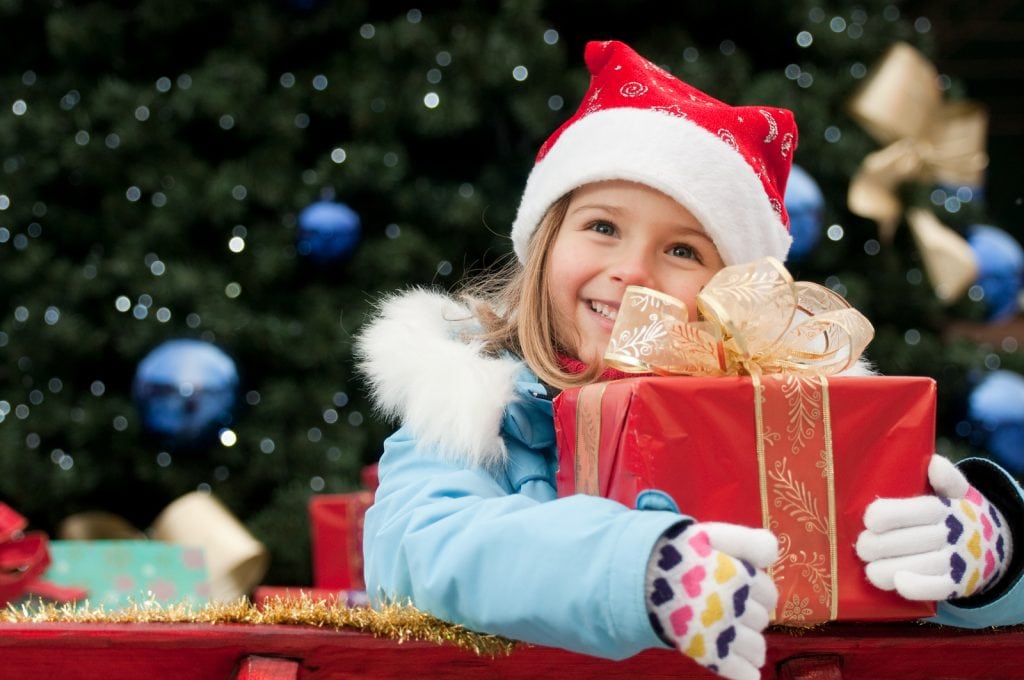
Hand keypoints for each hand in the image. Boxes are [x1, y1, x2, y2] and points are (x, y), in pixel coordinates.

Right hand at [646, 521, 777, 679]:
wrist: (637, 576)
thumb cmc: (675, 554)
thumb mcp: (709, 535)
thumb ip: (745, 540)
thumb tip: (773, 552)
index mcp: (739, 574)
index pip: (768, 592)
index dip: (757, 591)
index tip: (742, 588)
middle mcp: (735, 603)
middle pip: (762, 618)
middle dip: (750, 615)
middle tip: (727, 609)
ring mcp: (723, 631)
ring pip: (756, 647)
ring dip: (750, 645)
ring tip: (732, 637)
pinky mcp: (709, 653)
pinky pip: (740, 672)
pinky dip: (745, 673)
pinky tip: (745, 670)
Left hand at [856, 454, 1012, 599]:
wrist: (995, 547)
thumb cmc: (959, 514)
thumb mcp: (958, 492)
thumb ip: (946, 478)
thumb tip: (934, 462)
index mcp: (946, 508)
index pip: (915, 510)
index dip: (888, 515)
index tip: (869, 520)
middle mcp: (952, 534)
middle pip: (908, 541)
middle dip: (877, 546)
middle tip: (862, 546)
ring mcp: (956, 561)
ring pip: (916, 566)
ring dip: (886, 568)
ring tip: (870, 567)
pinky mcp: (957, 584)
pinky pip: (936, 588)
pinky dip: (916, 587)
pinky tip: (898, 582)